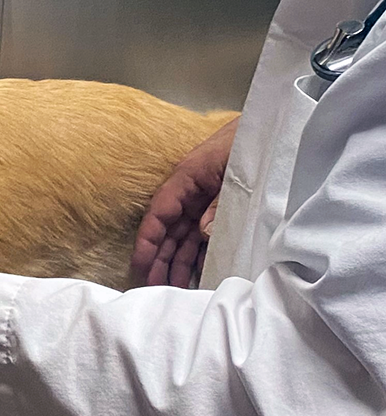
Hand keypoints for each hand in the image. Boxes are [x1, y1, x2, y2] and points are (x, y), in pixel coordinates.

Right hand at [131, 118, 238, 286]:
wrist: (276, 126)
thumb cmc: (250, 140)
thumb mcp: (236, 170)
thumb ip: (219, 203)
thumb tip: (202, 234)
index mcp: (188, 178)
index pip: (160, 213)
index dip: (148, 241)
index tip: (139, 266)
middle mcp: (192, 192)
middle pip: (169, 230)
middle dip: (158, 258)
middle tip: (151, 288)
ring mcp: (207, 201)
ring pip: (186, 235)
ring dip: (177, 260)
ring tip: (173, 288)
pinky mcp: (223, 208)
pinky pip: (206, 235)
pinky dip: (200, 253)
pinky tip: (198, 273)